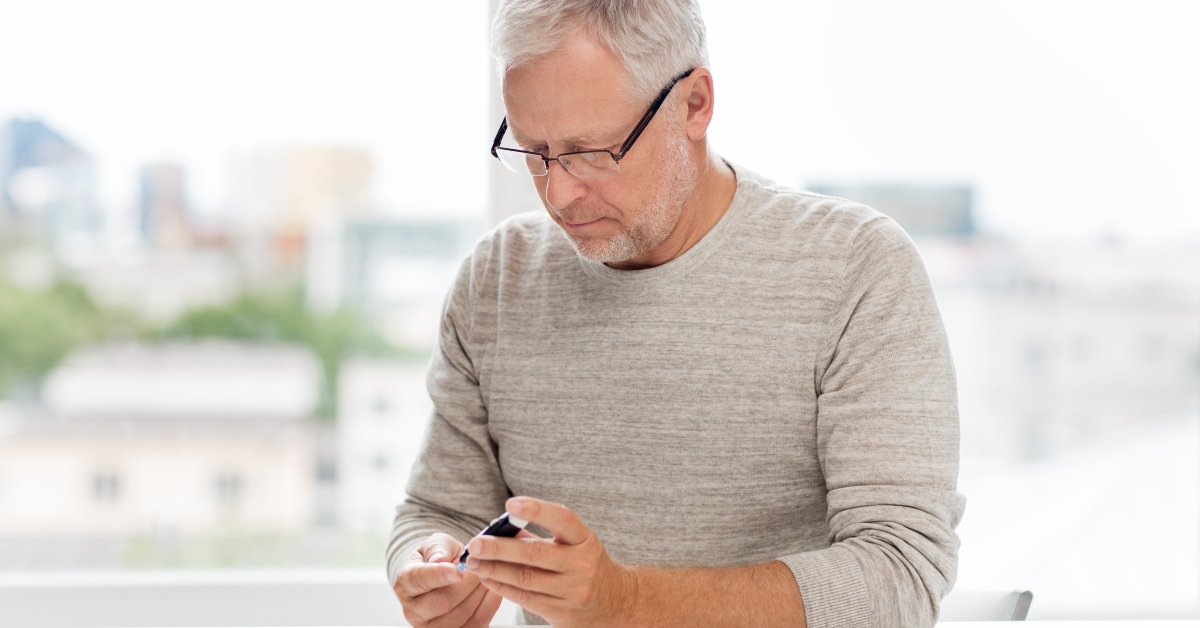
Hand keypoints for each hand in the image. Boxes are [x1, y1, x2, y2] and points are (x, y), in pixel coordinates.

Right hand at [393, 532, 503, 627]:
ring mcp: (430, 626)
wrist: (447, 574)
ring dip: (479, 595)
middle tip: (480, 568)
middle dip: (467, 584)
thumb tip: (439, 560)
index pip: (419, 580)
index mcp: (405, 583)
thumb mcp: (437, 544)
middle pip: (442, 602)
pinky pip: (474, 625)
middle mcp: (413, 609)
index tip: (459, 571)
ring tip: (486, 577)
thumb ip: (437, 548)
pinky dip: (487, 607)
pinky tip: (492, 591)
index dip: (440, 575)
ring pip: (460, 615)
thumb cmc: (440, 557)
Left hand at [465, 497, 635, 627]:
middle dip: (500, 548)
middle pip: (535, 554)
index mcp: (585, 540)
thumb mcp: (574, 545)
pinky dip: (502, 587)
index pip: (562, 519)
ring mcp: (572, 591)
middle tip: (475, 544)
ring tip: (474, 562)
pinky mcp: (561, 612)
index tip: (511, 504)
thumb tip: (502, 530)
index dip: (537, 510)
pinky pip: (525, 598)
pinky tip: (488, 578)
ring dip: (494, 569)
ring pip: (525, 579)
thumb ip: (540, 536)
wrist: (615, 602)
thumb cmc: (587, 566)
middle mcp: (581, 565)